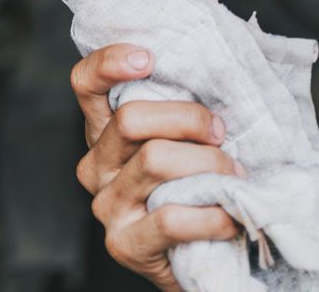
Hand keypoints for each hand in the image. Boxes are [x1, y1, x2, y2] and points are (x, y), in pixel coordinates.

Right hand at [71, 43, 243, 291]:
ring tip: (234, 176)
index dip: (108, 63)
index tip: (149, 58)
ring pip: (155, 161)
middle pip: (129, 119)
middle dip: (188, 118)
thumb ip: (180, 113)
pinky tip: (230, 216)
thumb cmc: (196, 188)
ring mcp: (106, 206)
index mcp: (103, 132)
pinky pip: (170, 218)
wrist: (202, 260)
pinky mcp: (124, 244)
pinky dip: (211, 215)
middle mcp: (95, 166)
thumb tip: (218, 69)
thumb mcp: (182, 144)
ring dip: (209, 165)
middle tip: (220, 132)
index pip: (85, 84)